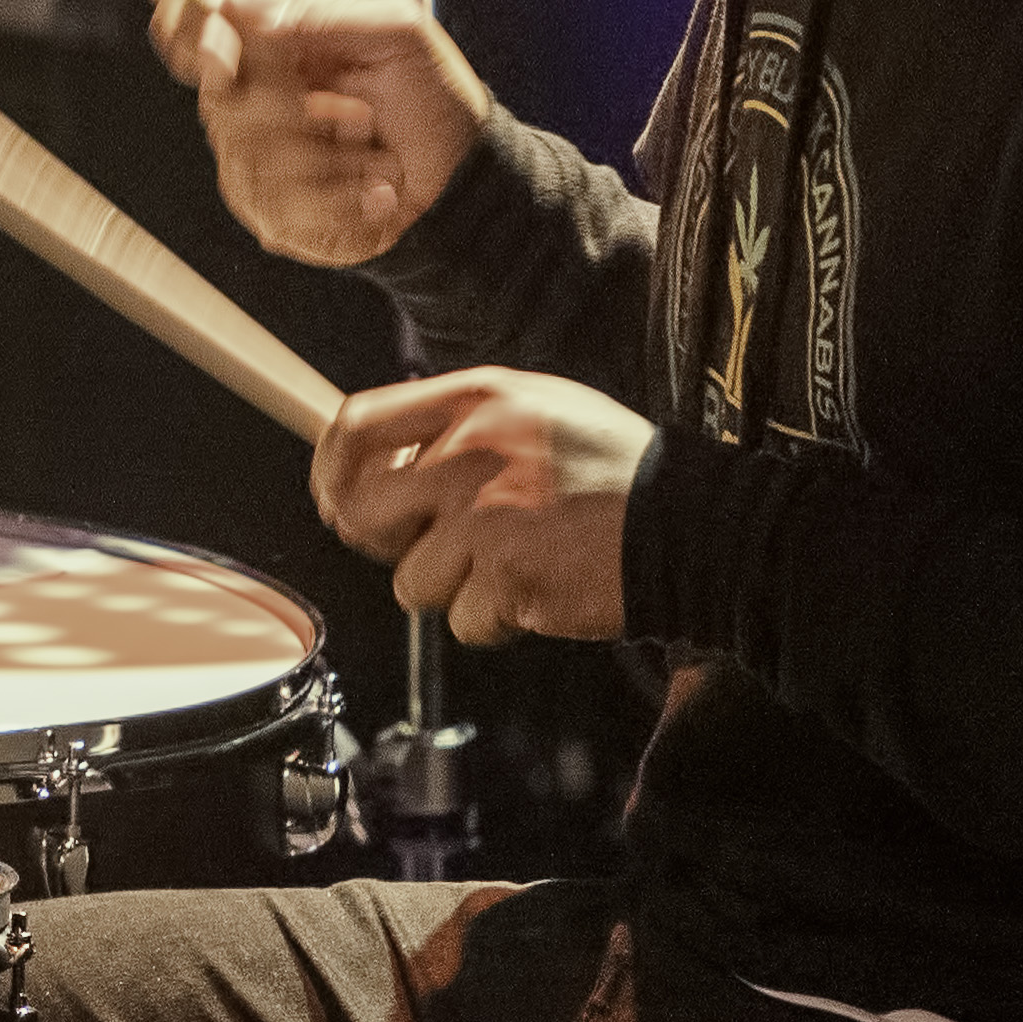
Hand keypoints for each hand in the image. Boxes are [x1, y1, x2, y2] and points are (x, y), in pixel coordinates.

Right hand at [151, 0, 495, 268]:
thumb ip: (323, 13)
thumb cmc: (435, 99)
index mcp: (282, 33)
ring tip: (372, 152)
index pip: (209, 20)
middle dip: (290, 109)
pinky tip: (373, 188)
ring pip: (247, 154)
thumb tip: (250, 9)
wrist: (460, 180)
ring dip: (330, 158)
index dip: (199, 34)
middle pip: (217, 94)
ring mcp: (258, 150)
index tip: (221, 54)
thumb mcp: (400, 34)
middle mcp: (259, 87)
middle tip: (357, 111)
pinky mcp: (270, 205)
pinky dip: (341, 198)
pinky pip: (278, 204)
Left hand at [306, 366, 657, 644]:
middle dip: (388, 541)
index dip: (330, 470)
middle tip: (434, 545)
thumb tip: (380, 458)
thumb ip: (459, 424)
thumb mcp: (533, 408)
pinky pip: (462, 620)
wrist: (692, 525)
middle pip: (362, 512)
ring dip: (452, 587)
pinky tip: (536, 588)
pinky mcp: (508, 580)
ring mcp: (486, 520)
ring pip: (410, 582)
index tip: (333, 497)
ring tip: (509, 563)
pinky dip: (494, 618)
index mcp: (474, 401)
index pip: (355, 426)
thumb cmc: (613, 469)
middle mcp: (470, 453)